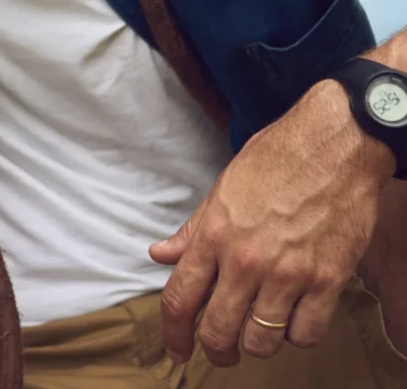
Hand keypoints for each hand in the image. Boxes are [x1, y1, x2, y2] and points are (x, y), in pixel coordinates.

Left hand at [149, 80, 395, 366]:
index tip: (175, 349)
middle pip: (217, 331)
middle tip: (219, 349)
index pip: (180, 298)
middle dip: (214, 348)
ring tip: (256, 329)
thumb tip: (160, 254)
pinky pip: (305, 334)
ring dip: (255, 344)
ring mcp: (288, 274)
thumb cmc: (276, 159)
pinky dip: (296, 334)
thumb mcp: (222, 188)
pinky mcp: (327, 281)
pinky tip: (292, 317)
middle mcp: (246, 260)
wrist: (334, 145)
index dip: (172, 333)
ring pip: (261, 342)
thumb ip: (192, 229)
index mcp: (214, 234)